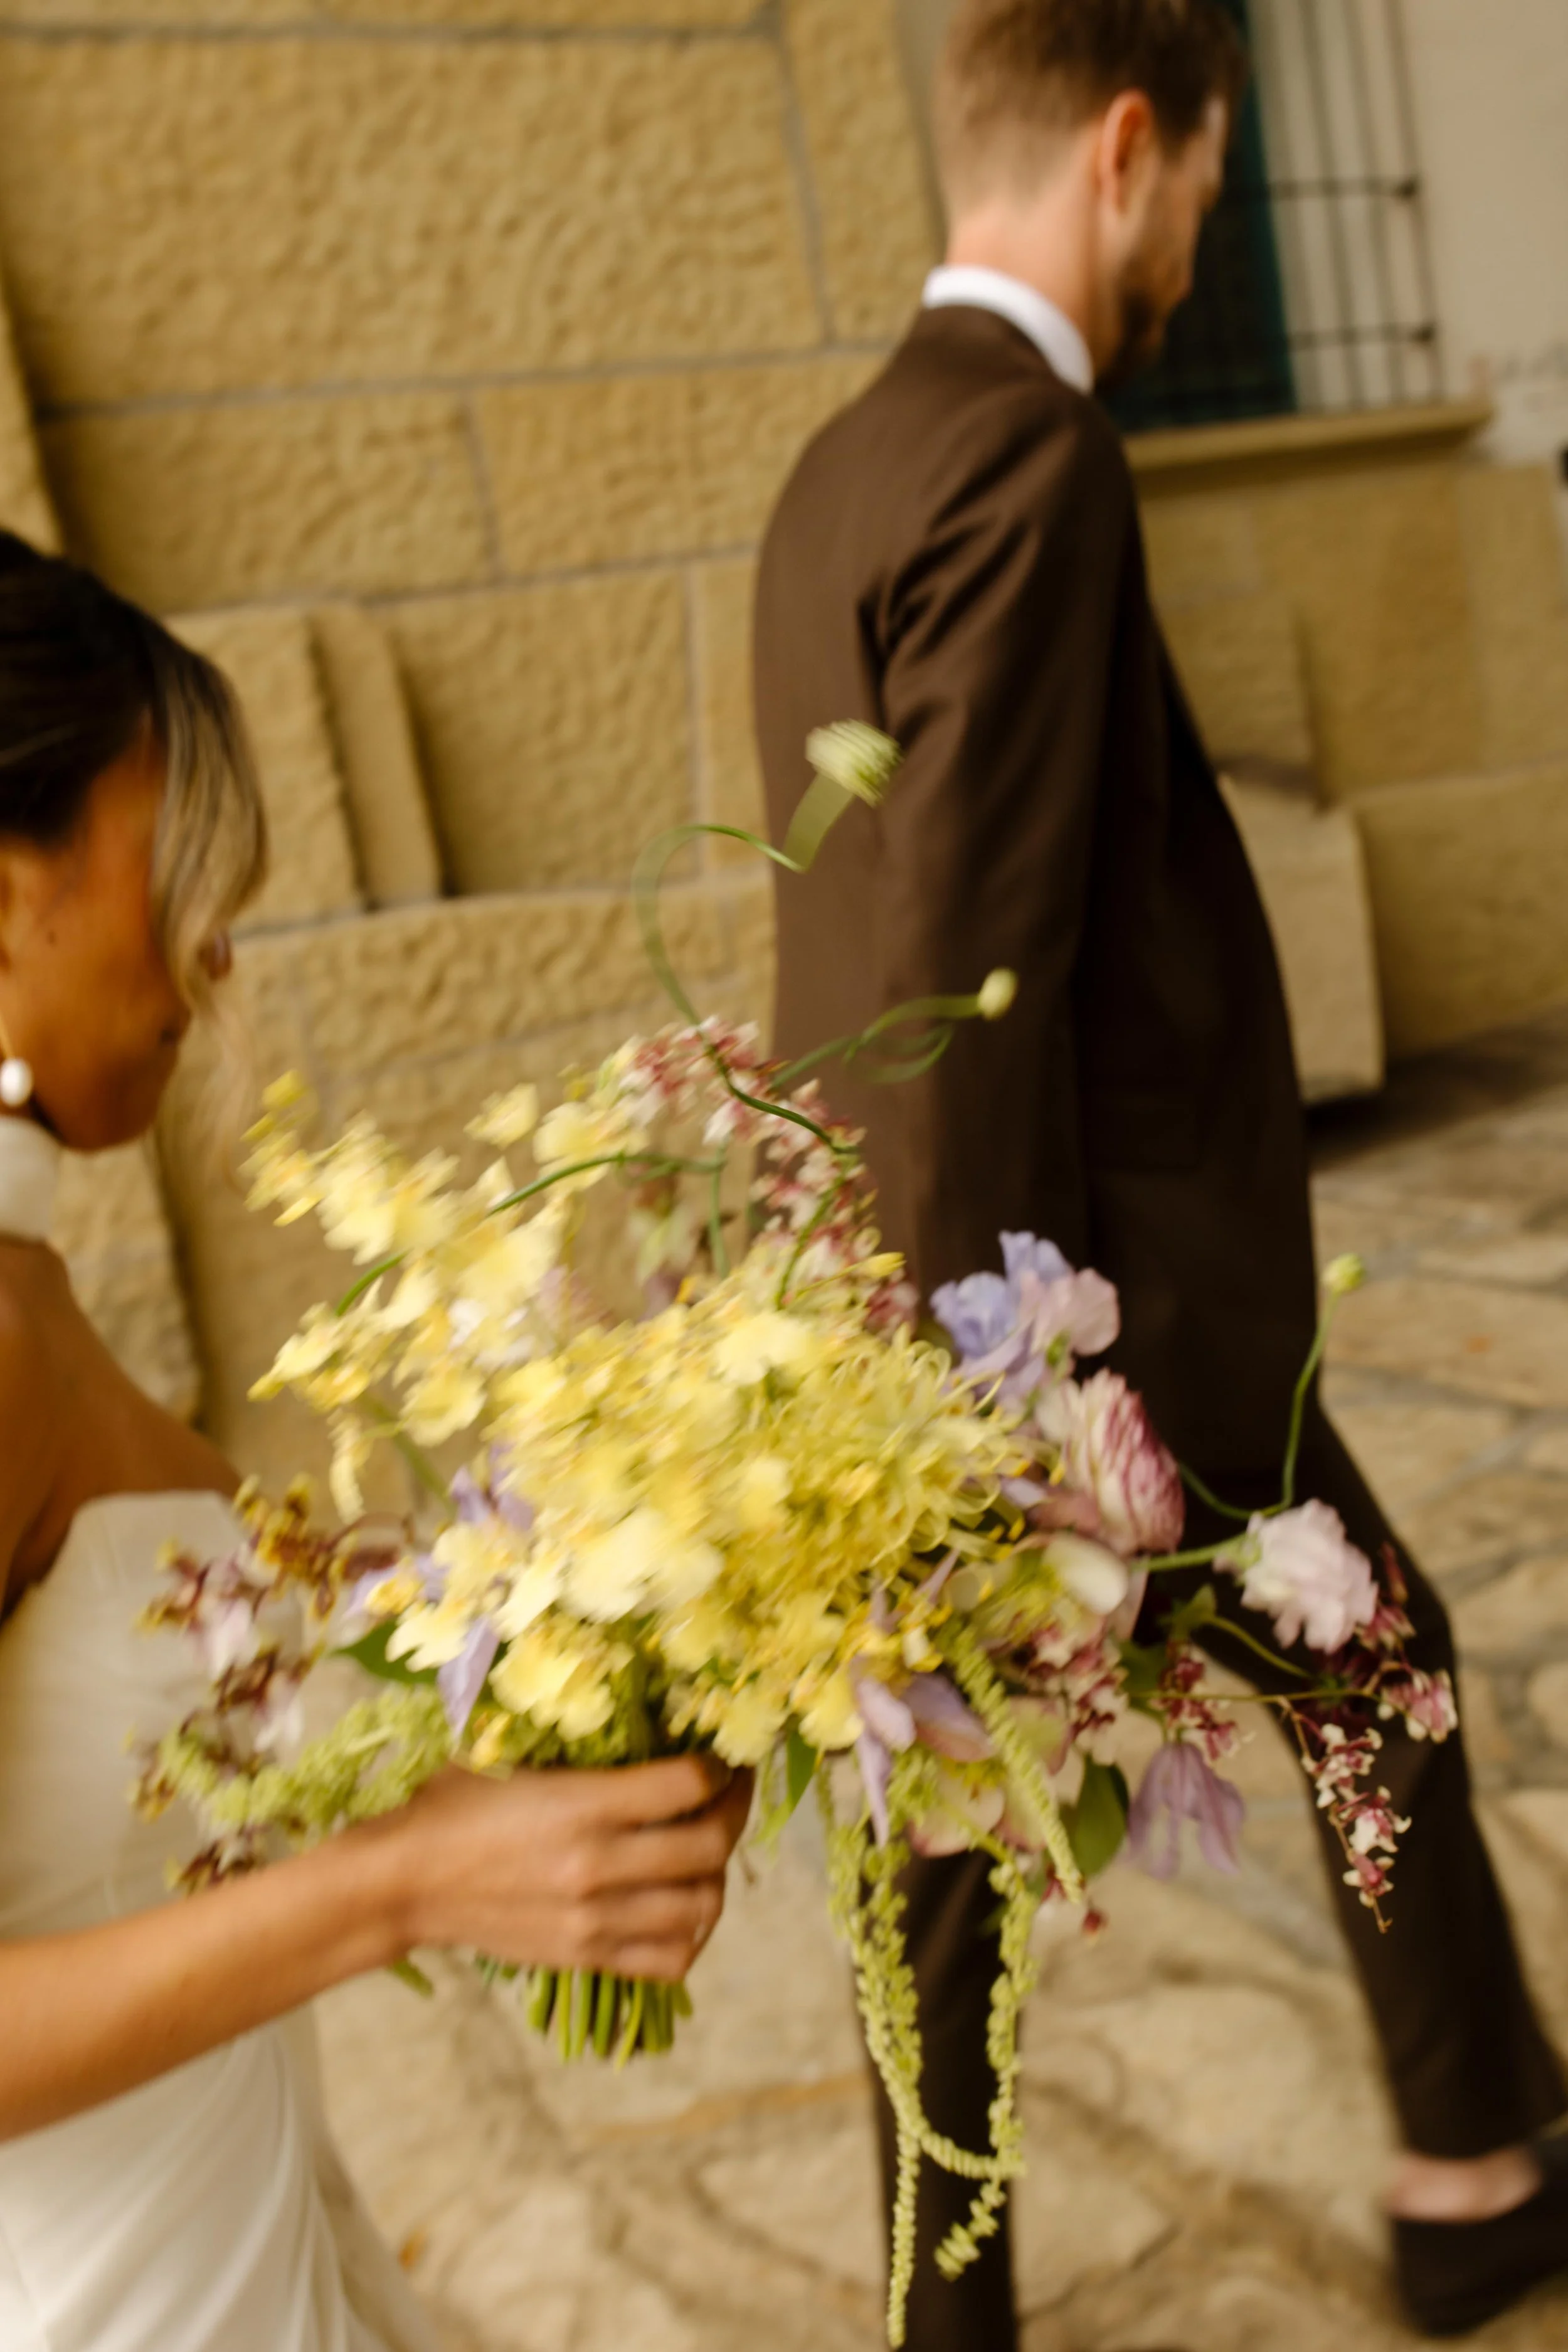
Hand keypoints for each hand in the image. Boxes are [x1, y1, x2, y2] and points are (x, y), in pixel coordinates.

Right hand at [388, 1754, 752, 1981]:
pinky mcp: (586, 1956)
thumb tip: (636, 1713)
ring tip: (710, 1848)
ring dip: (719, 1874)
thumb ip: (572, 1741)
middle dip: (735, 1811)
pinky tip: (686, 1905)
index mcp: (581, 1804)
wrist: (405, 1882)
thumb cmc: (452, 1804)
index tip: (723, 1755)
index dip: (720, 1766)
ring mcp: (595, 1918)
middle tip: (732, 1792)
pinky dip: (694, 1934)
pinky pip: (671, 1958)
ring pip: (701, 1905)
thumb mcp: (509, 1752)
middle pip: (709, 1845)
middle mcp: (597, 1864)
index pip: (688, 1784)